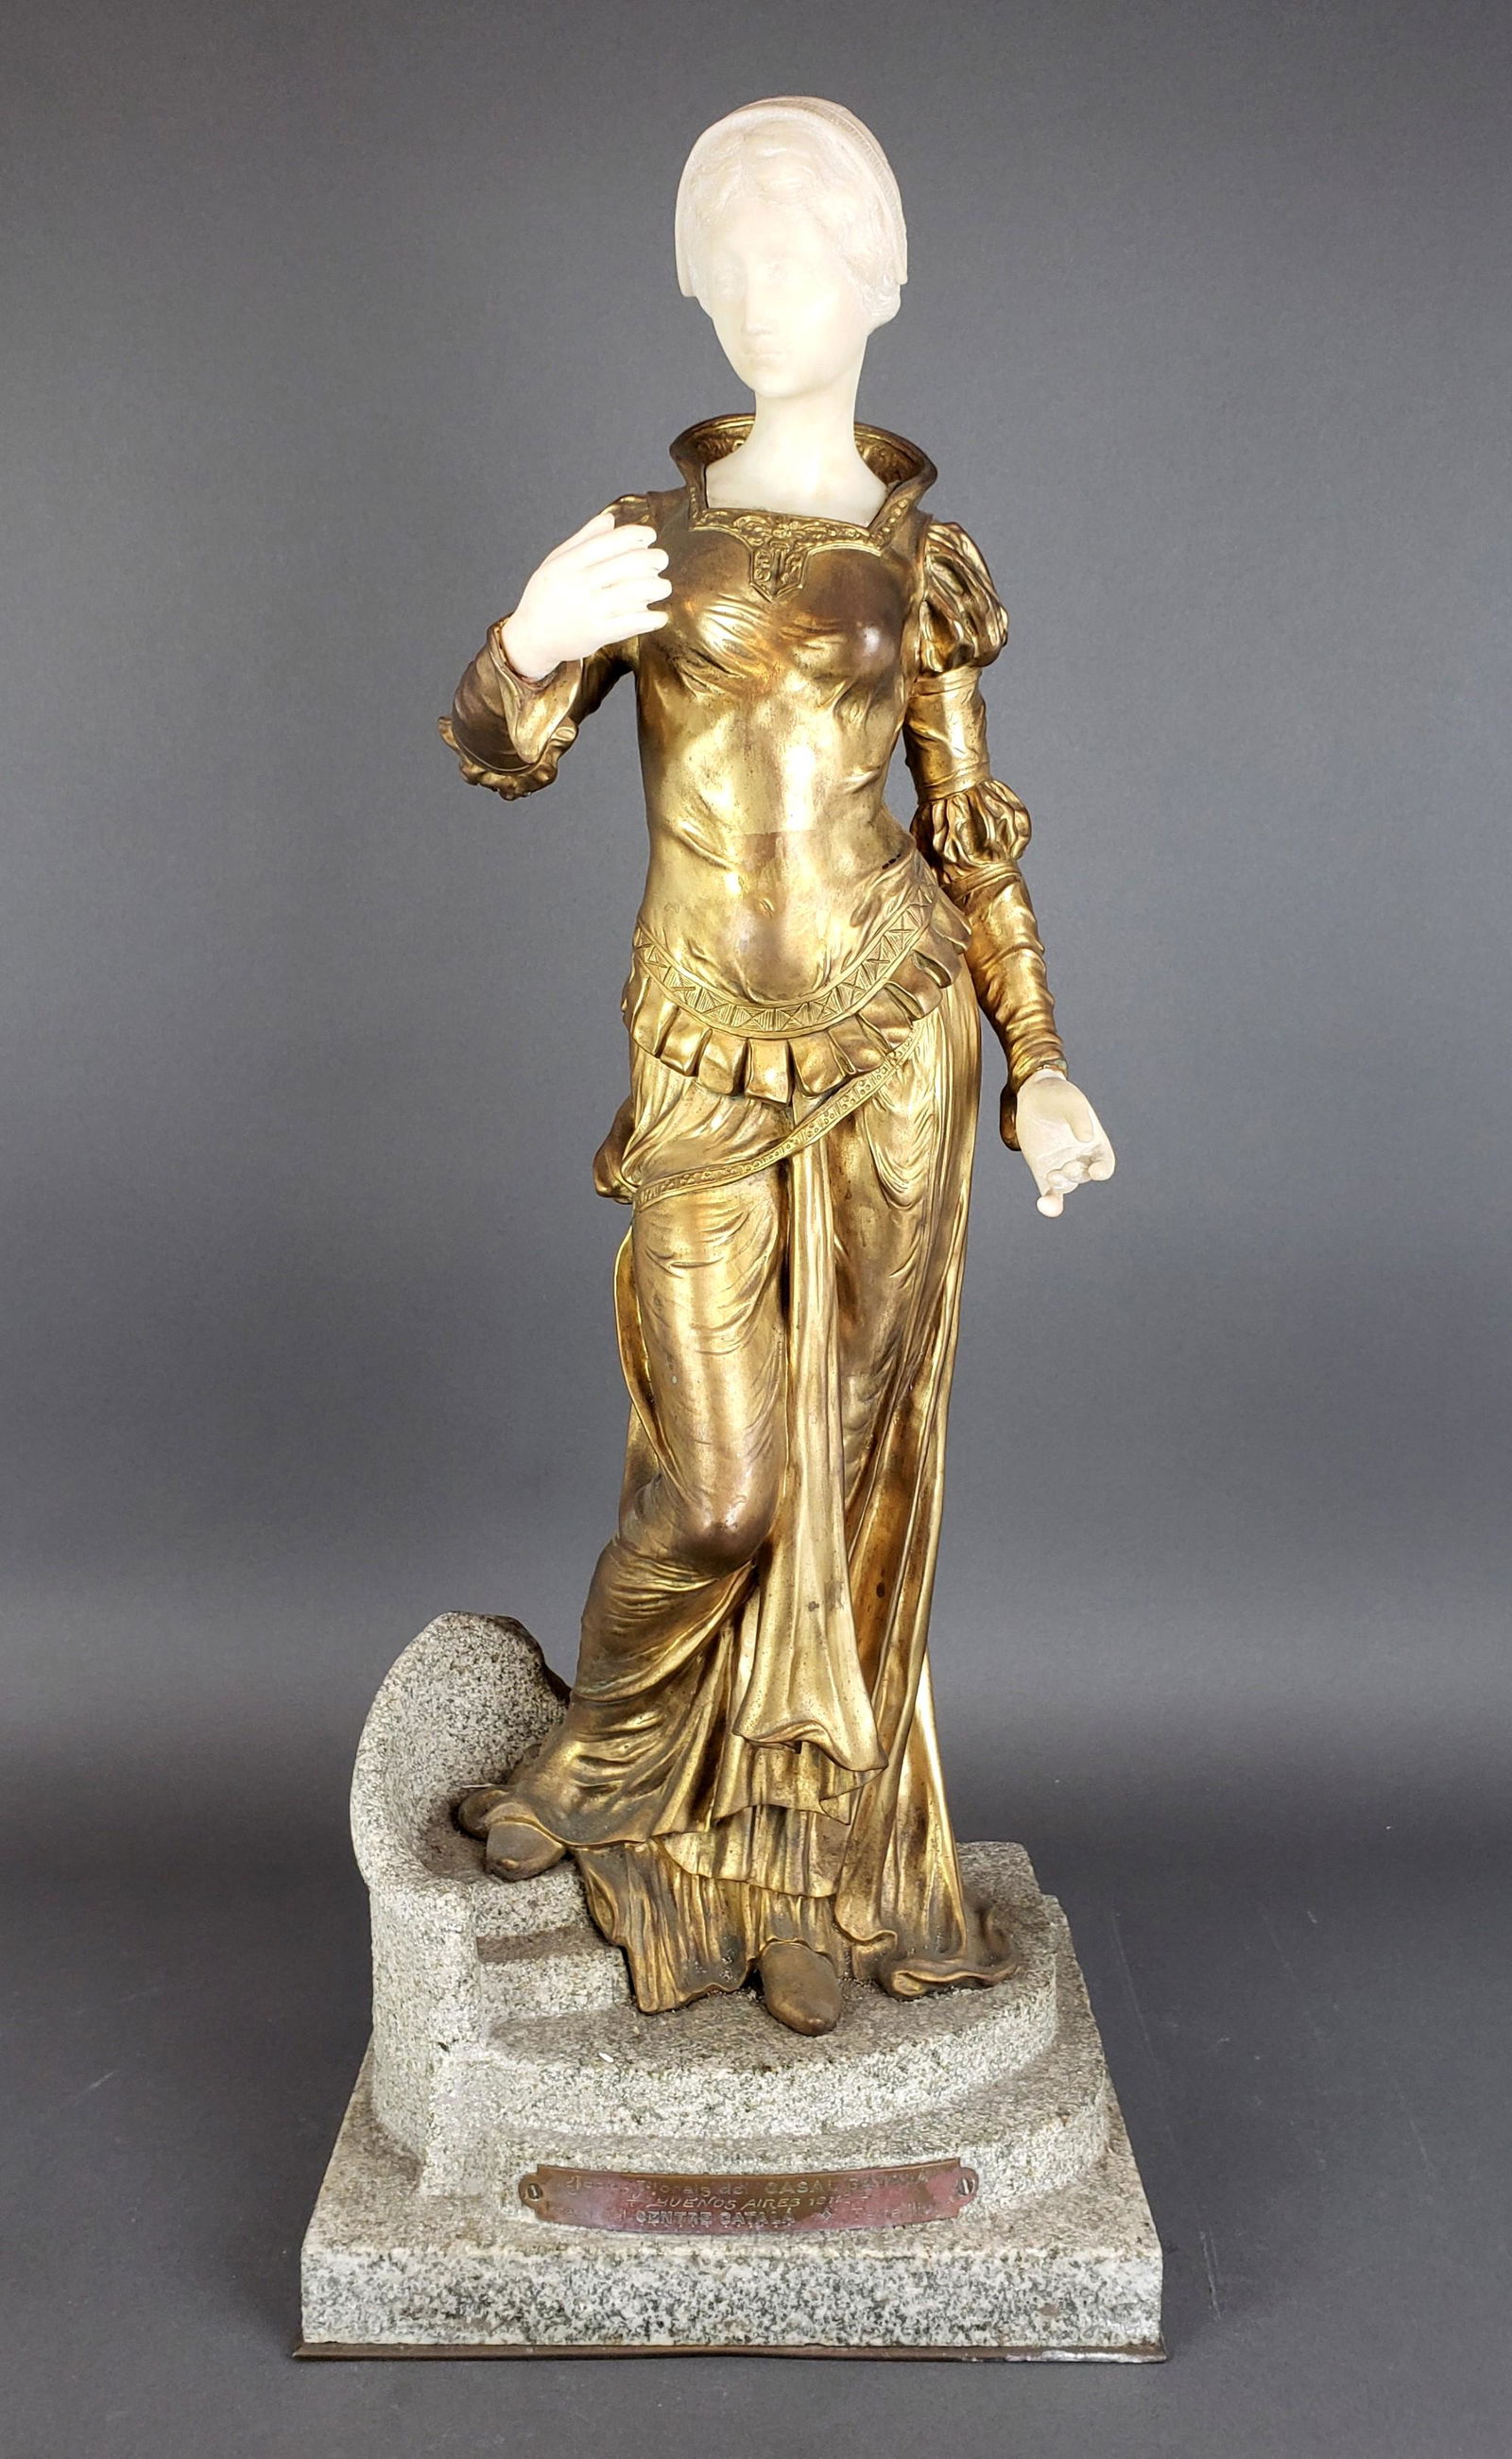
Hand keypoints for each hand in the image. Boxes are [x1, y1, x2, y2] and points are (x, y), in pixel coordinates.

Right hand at [500, 510, 669, 678]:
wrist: (532, 638)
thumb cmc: (544, 598)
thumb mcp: (556, 562)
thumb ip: (583, 540)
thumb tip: (610, 520)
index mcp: (568, 564)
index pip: (607, 542)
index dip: (633, 535)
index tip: (650, 535)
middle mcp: (579, 585)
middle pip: (626, 564)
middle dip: (652, 559)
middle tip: (662, 559)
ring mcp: (589, 610)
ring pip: (633, 592)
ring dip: (656, 588)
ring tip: (663, 587)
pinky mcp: (597, 634)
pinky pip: (630, 624)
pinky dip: (650, 619)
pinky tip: (660, 616)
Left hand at [1007, 1072, 1114, 1216]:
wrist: (1032, 1097)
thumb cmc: (1057, 1096)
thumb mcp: (1070, 1101)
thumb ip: (1078, 1117)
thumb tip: (1086, 1138)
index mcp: (1095, 1143)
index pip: (1105, 1163)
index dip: (1103, 1170)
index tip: (1096, 1171)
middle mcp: (1081, 1158)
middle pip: (1084, 1175)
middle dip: (1076, 1173)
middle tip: (1065, 1166)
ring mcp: (1062, 1166)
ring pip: (1067, 1185)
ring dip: (1061, 1184)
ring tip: (1052, 1174)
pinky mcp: (1043, 1172)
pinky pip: (1050, 1193)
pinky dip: (1050, 1203)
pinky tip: (1045, 1207)